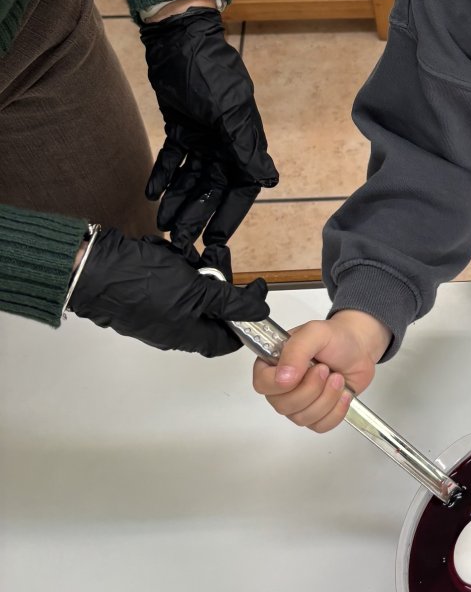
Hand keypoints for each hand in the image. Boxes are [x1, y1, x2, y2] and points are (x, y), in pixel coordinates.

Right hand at [69, 229, 269, 355]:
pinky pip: (169, 276)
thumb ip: (229, 302)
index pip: (226, 341)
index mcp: (186, 335)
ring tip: (184, 253)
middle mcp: (172, 326)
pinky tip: (166, 250)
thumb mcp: (196, 291)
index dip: (243, 321)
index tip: (252, 296)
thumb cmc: (137, 285)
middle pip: (210, 309)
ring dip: (193, 267)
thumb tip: (258, 312)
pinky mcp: (144, 288)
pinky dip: (173, 262)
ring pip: (190, 288)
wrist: (91, 268)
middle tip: (214, 261)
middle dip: (215, 282)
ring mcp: (157, 307)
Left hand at [141, 6, 278, 275]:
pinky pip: (172, 159)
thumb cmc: (209, 71)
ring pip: (189, 178)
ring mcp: (202, 137)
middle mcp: (225, 144)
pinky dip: (163, 175)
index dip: (229, 214)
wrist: (178, 41)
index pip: (241, 188)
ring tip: (162, 223)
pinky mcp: (180, 128)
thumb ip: (246, 148)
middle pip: (211, 189)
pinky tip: (152, 192)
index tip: (214, 238)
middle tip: (178, 240)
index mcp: (243, 142)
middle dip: (196, 214)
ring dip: (177, 200)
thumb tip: (270, 181)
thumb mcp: (229, 111)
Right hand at [251, 309, 391, 433]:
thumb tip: (283, 377)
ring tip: (337, 377)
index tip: (304, 371)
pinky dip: (336, 411)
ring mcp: (298, 403)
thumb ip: (296, 350)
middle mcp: (281, 386)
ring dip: (326, 397)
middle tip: (324, 369)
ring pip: (302, 418)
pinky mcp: (316, 414)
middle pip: (283, 406)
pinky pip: (319, 426)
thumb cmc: (336, 338)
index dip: (280, 384)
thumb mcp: (315, 333)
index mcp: (274, 364)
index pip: (262, 384)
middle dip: (311, 389)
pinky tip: (343, 393)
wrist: (360, 349)